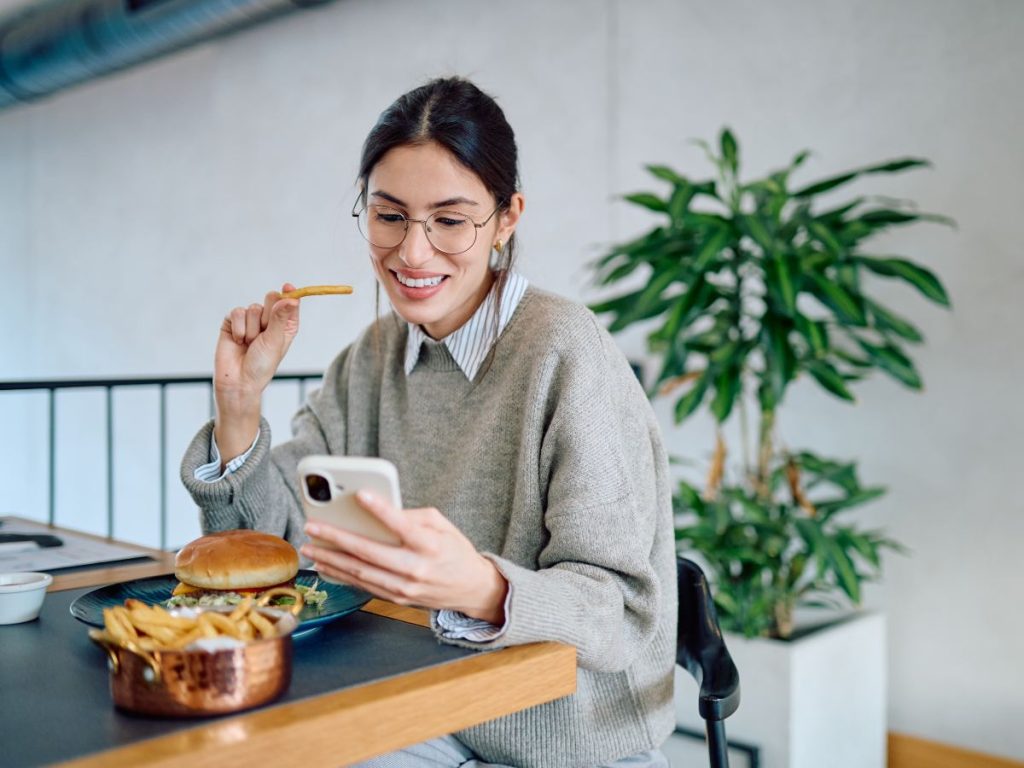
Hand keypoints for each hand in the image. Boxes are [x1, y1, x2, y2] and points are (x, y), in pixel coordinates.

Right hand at [213, 283, 300, 459]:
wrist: (238, 381)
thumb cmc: (262, 365)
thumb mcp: (275, 341)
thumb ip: (280, 317)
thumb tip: (291, 298)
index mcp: (285, 325)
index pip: (290, 303)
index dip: (290, 294)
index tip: (288, 287)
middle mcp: (269, 321)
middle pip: (271, 298)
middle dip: (268, 314)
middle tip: (265, 333)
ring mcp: (250, 321)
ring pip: (253, 307)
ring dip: (252, 328)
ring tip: (249, 344)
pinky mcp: (232, 322)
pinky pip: (237, 312)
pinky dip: (239, 328)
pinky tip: (238, 341)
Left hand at [300, 491, 508, 624]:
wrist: (471, 589)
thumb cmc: (455, 551)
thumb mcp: (443, 526)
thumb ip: (414, 517)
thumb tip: (381, 511)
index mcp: (430, 546)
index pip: (402, 525)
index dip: (380, 509)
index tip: (360, 494)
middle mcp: (416, 569)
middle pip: (369, 552)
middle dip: (337, 538)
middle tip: (313, 526)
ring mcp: (405, 588)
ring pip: (360, 573)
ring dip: (331, 560)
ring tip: (310, 547)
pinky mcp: (397, 598)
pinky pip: (364, 585)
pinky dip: (342, 575)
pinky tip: (325, 565)